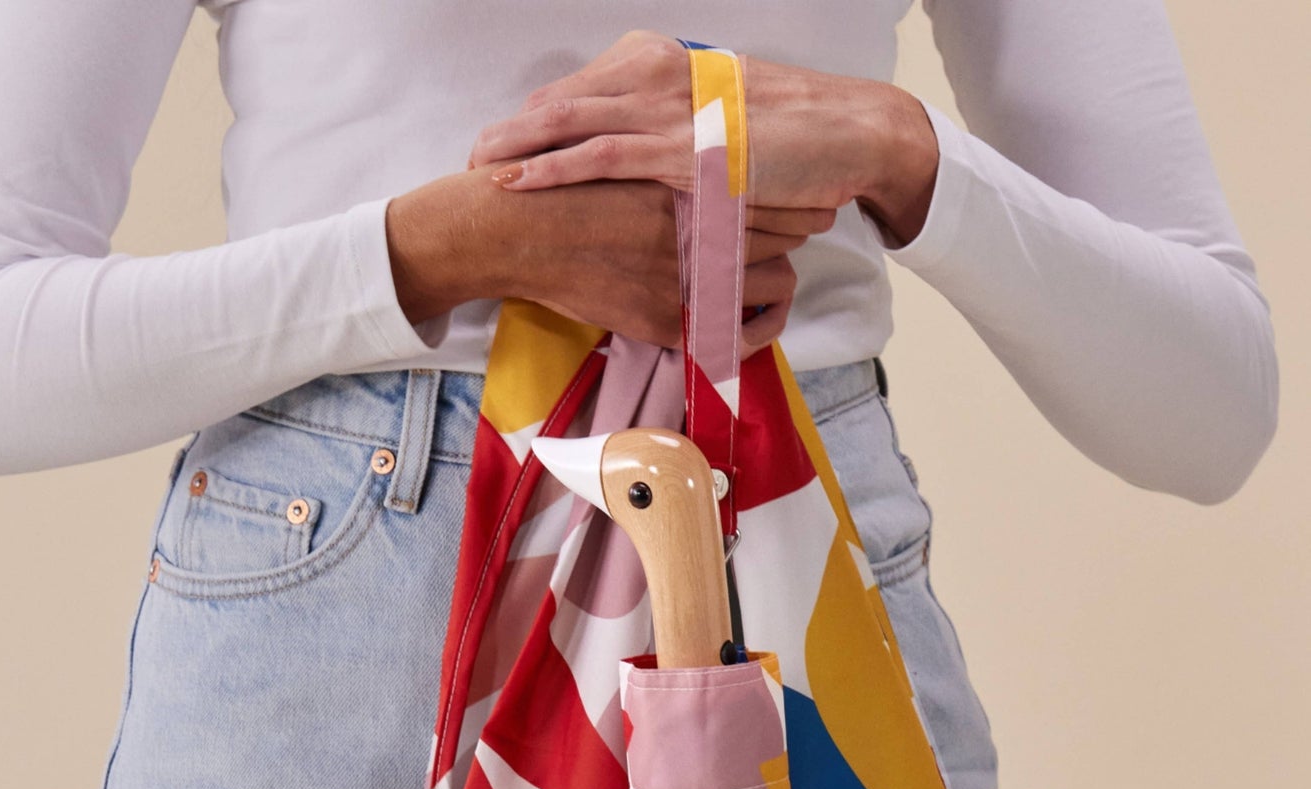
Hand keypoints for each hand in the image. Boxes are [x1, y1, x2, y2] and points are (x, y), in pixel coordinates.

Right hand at [385, 165, 819, 352]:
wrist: (514, 228)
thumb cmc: (559, 190)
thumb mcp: (624, 159)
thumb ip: (669, 172)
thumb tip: (698, 181)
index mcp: (697, 181)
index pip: (773, 192)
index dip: (791, 201)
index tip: (798, 208)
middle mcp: (702, 225)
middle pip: (785, 234)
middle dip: (795, 237)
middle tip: (797, 243)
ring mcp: (688, 274)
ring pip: (775, 282)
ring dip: (779, 290)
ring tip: (768, 296)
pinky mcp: (667, 320)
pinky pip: (734, 336)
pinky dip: (749, 335)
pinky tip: (745, 332)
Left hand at [466, 30, 938, 246]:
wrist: (851, 135)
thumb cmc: (798, 139)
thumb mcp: (727, 129)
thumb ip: (685, 138)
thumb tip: (660, 167)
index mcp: (666, 69)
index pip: (584, 95)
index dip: (538, 124)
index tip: (507, 149)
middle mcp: (656, 79)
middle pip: (562, 104)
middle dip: (511, 134)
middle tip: (473, 161)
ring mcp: (664, 112)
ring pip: (566, 124)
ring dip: (513, 150)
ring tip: (474, 172)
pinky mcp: (677, 149)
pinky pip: (597, 157)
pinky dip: (549, 169)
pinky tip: (513, 184)